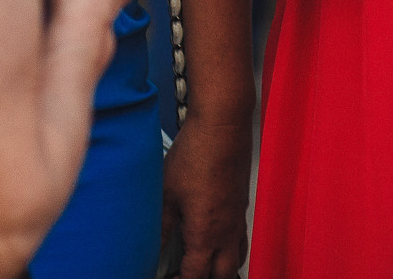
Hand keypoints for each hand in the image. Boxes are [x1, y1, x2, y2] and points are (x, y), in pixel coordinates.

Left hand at [161, 112, 250, 277]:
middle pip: (224, 274)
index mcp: (206, 235)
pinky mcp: (242, 204)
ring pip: (238, 257)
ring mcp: (238, 218)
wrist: (222, 127)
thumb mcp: (167, 195)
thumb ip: (159, 228)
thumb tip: (149, 250)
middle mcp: (227, 231)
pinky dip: (230, 247)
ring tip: (204, 263)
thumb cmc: (196, 156)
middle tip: (185, 273)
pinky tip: (216, 237)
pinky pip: (241, 237)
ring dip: (222, 266)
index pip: (196, 276)